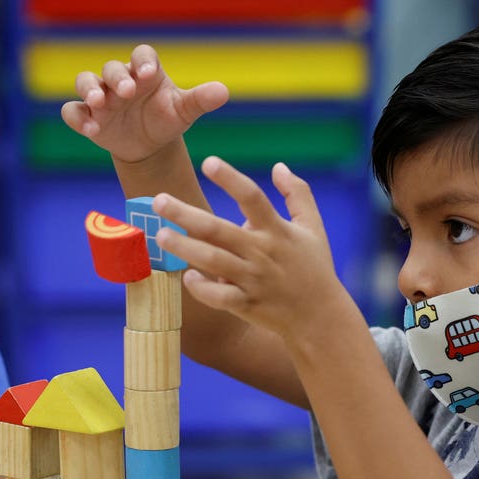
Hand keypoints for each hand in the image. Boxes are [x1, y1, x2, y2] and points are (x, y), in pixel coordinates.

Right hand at [60, 44, 228, 163]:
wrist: (148, 146)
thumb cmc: (166, 120)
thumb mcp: (184, 111)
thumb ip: (200, 100)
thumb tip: (223, 92)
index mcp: (146, 72)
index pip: (142, 55)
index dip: (143, 61)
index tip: (148, 73)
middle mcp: (120, 80)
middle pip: (112, 68)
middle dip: (117, 78)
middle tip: (127, 92)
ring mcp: (100, 97)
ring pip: (85, 82)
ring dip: (90, 90)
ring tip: (100, 105)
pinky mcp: (87, 116)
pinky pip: (73, 112)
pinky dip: (78, 118)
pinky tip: (92, 131)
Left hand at [153, 157, 346, 338]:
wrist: (320, 316)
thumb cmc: (314, 267)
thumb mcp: (313, 226)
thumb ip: (298, 193)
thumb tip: (279, 166)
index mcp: (277, 230)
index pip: (252, 197)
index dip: (230, 178)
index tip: (208, 162)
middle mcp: (262, 252)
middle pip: (219, 229)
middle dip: (186, 214)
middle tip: (158, 200)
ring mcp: (253, 279)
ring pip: (214, 262)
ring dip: (185, 248)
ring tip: (160, 236)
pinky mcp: (247, 304)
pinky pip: (220, 297)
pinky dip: (202, 289)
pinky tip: (186, 277)